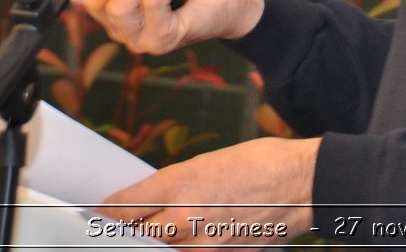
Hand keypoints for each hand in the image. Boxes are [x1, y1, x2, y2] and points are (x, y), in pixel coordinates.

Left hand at [94, 137, 318, 245]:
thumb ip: (171, 186)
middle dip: (127, 231)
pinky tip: (190, 237)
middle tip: (122, 227)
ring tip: (167, 229)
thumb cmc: (260, 164)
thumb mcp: (206, 163)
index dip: (108, 213)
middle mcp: (186, 219)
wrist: (303, 185)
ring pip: (163, 250)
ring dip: (158, 241)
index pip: (124, 209)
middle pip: (136, 236)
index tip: (101, 214)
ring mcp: (204, 246)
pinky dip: (185, 248)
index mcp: (179, 184)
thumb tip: (143, 205)